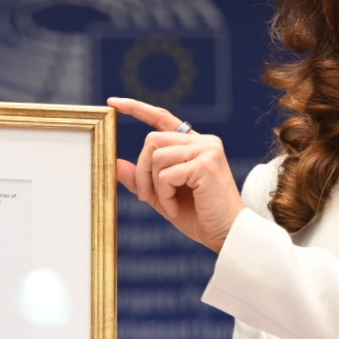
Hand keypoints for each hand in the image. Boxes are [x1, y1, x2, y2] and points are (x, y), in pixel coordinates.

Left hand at [108, 97, 244, 252]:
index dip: (137, 108)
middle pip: (152, 139)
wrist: (226, 235)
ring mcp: (207, 149)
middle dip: (142, 171)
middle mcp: (204, 141)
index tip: (112, 103)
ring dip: (154, 186)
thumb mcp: (162, 196)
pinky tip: (175, 209)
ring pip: (157, 156)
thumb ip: (141, 179)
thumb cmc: (199, 217)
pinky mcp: (206, 163)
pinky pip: (166, 174)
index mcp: (195, 145)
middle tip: (146, 197)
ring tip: (168, 205)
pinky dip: (164, 195)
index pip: (162, 118)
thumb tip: (115, 162)